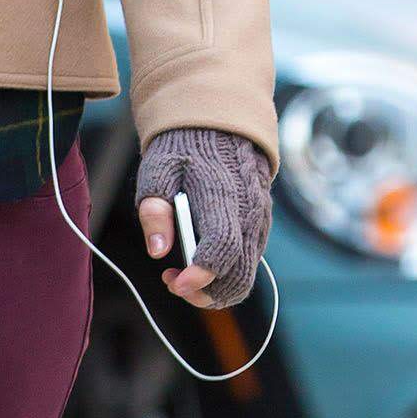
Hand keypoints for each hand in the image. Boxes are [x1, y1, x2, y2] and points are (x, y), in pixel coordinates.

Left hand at [136, 127, 271, 309]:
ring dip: (215, 288)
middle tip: (173, 284)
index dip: (200, 274)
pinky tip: (198, 262)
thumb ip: (156, 211)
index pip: (222, 248)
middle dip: (206, 293)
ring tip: (180, 275)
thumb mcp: (158, 170)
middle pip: (239, 274)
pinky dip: (225, 274)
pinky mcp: (260, 225)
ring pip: (247, 274)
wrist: (220, 124)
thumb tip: (157, 250)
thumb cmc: (183, 149)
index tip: (175, 283)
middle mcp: (250, 212)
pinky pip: (249, 261)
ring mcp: (260, 221)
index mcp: (224, 196)